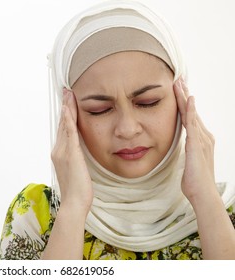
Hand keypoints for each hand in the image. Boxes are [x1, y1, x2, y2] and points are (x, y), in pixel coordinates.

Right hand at [51, 88, 92, 212]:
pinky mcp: (70, 154)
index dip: (64, 115)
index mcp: (60, 154)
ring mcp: (62, 152)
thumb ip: (75, 159)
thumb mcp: (76, 171)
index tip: (67, 103)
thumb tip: (78, 152)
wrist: (74, 203)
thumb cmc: (77, 190)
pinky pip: (69, 133)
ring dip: (66, 109)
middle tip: (66, 92)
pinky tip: (69, 109)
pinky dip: (68, 120)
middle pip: (61, 124)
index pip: (62, 130)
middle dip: (64, 107)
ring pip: (64, 125)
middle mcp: (58, 150)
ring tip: (68, 94)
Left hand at [174, 78, 215, 203]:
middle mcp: (204, 136)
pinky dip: (191, 110)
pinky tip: (189, 99)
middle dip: (185, 94)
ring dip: (186, 97)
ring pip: (192, 113)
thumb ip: (186, 151)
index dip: (185, 103)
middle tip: (179, 78)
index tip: (178, 90)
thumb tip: (182, 147)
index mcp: (201, 140)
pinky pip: (193, 124)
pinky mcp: (197, 144)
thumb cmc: (194, 181)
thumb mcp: (189, 162)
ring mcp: (202, 139)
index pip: (191, 117)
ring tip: (180, 82)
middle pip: (192, 111)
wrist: (203, 194)